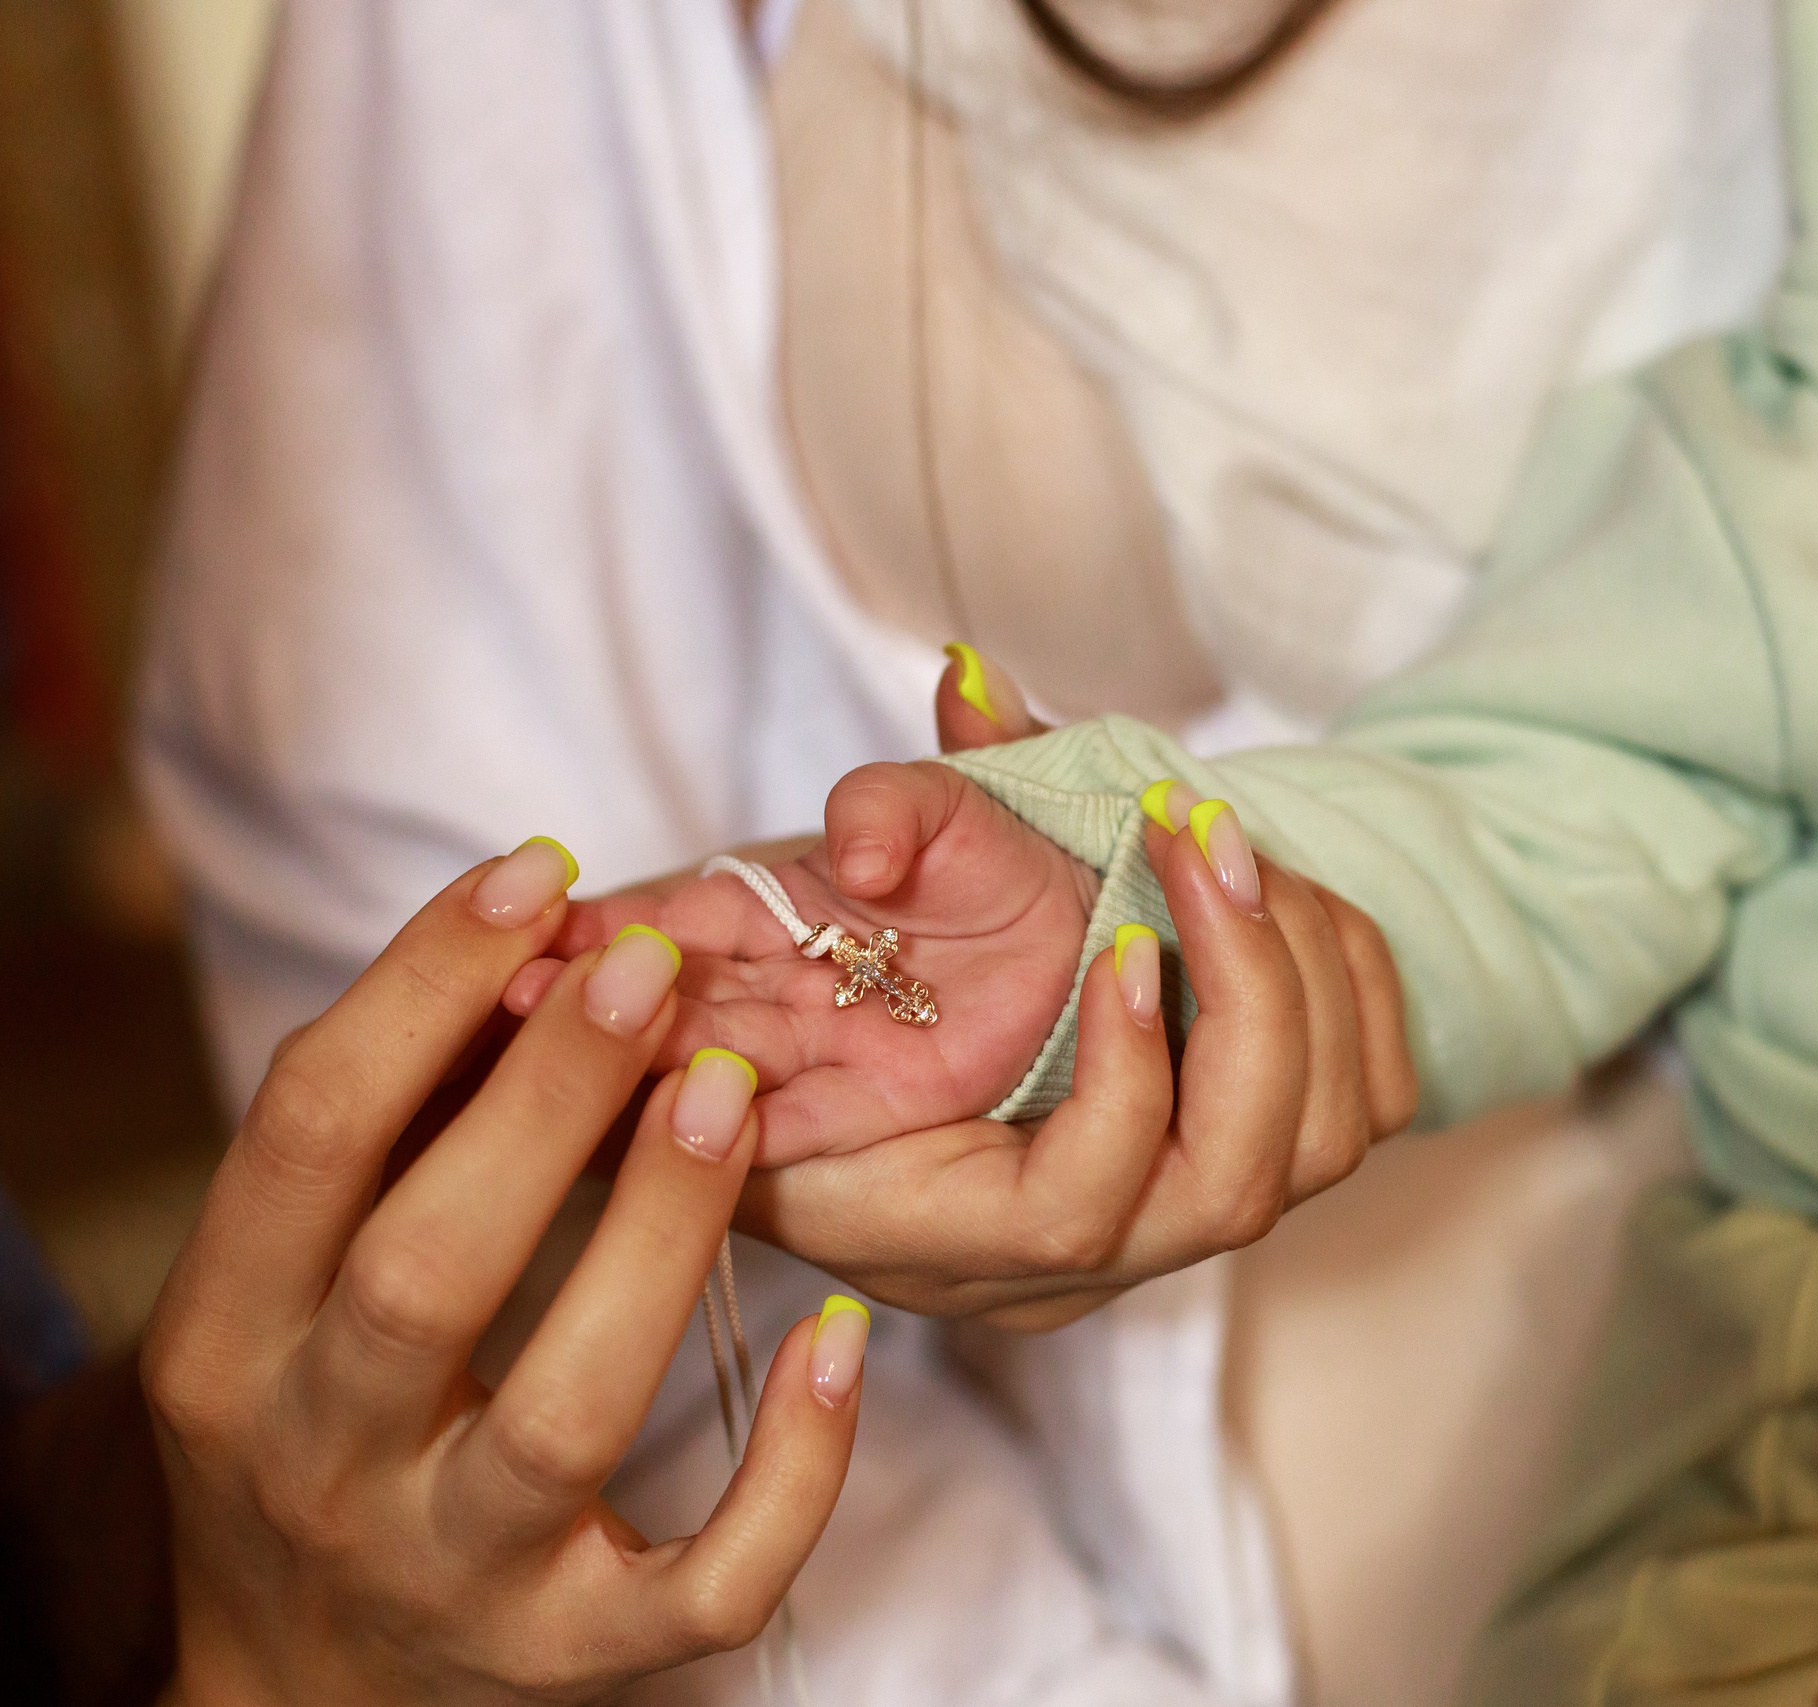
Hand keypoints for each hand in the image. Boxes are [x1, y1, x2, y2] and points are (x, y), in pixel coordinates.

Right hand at [142, 846, 868, 1705]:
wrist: (305, 1695)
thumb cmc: (315, 1428)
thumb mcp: (282, 1293)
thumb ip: (380, 1141)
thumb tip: (513, 935)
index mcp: (227, 1344)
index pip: (303, 1140)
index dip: (417, 992)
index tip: (536, 876)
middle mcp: (323, 1464)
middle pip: (423, 1274)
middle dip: (540, 1105)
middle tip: (652, 964)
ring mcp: (459, 1574)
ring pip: (565, 1416)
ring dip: (657, 1240)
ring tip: (732, 1090)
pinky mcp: (584, 1656)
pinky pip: (708, 1580)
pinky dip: (790, 1465)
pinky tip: (844, 1339)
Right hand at [505, 780, 1099, 1166]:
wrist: (1093, 924)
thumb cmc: (1005, 856)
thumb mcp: (946, 805)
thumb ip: (890, 804)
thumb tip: (861, 846)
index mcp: (765, 903)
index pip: (659, 915)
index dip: (593, 928)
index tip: (524, 931)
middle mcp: (776, 983)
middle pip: (670, 1001)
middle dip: (597, 1005)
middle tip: (522, 1005)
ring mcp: (821, 1048)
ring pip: (714, 1062)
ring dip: (653, 1061)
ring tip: (586, 1059)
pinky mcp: (879, 1103)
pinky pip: (795, 1122)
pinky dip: (742, 1124)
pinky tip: (694, 1122)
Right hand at [711, 647, 1417, 1329]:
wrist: (873, 1005)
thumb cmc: (831, 964)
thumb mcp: (827, 886)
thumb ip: (890, 807)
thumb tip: (975, 687)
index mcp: (930, 1224)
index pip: (1073, 1216)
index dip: (1123, 1080)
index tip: (1121, 935)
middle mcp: (1064, 1266)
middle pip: (1229, 1190)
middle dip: (1249, 994)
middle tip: (1199, 836)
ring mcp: (1163, 1231)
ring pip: (1317, 1149)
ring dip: (1303, 972)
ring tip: (1228, 847)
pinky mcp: (1246, 1172)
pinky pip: (1362, 1105)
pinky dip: (1352, 984)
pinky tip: (1278, 891)